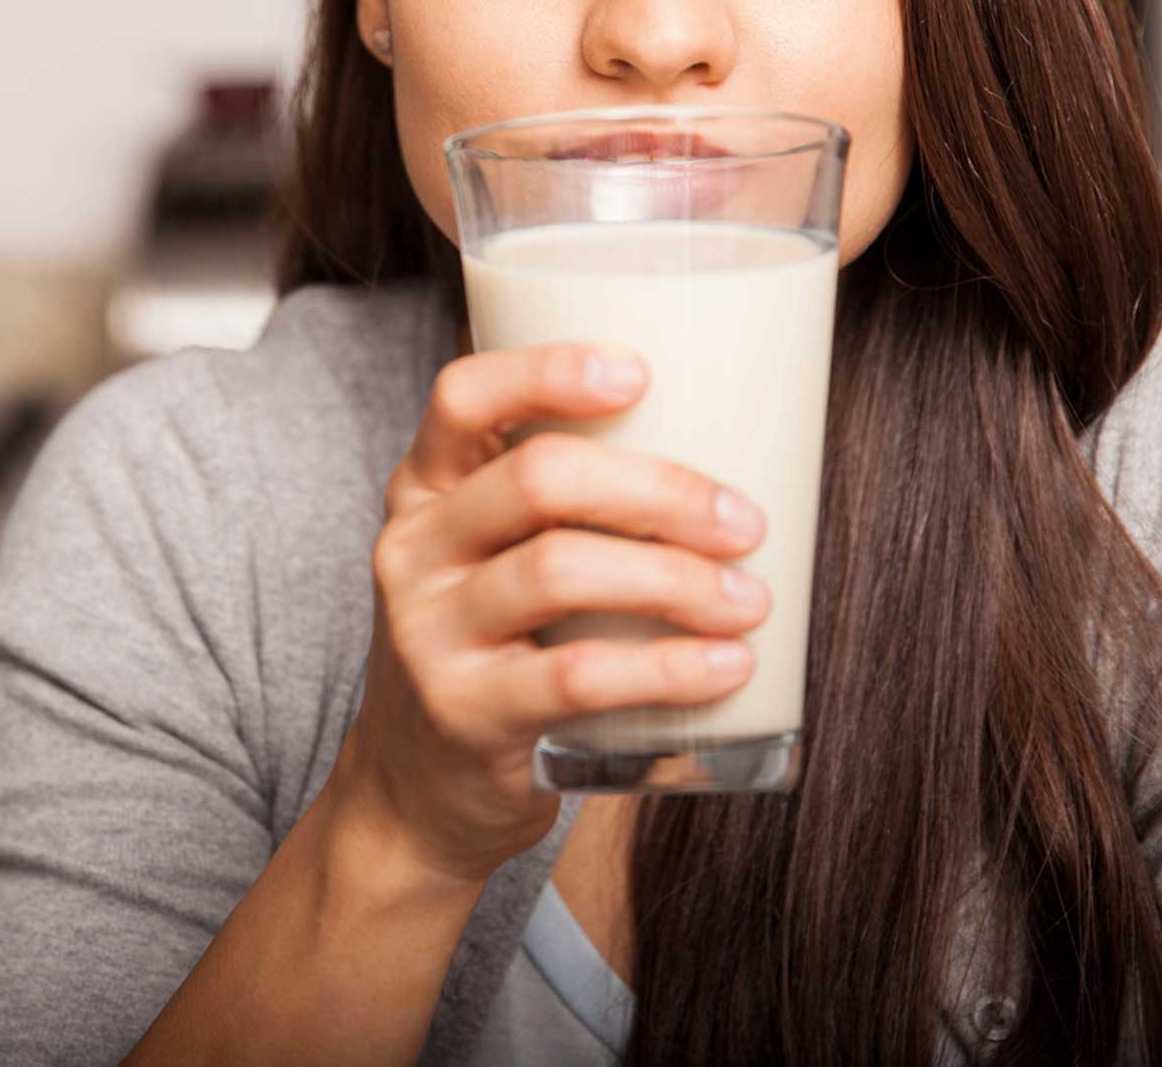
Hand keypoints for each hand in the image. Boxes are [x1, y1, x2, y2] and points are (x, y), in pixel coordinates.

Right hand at [327, 341, 770, 886]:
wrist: (419, 790)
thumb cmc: (498, 648)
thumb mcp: (494, 559)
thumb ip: (569, 506)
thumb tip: (744, 443)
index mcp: (425, 488)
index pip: (463, 395)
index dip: (548, 371)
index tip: (642, 372)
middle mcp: (413, 548)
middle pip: (536, 479)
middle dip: (659, 490)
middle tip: (745, 522)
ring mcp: (428, 632)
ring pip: (559, 570)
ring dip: (676, 579)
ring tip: (748, 600)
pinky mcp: (463, 714)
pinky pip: (574, 676)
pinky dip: (664, 667)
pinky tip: (726, 666)